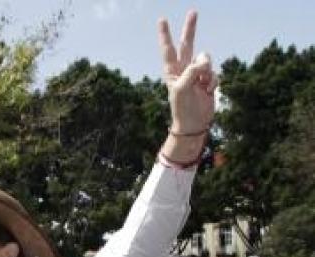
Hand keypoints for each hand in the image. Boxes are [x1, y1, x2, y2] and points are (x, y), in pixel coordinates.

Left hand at [159, 11, 215, 133]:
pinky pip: (215, 73)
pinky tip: (207, 92)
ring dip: (207, 72)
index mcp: (172, 71)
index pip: (168, 49)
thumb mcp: (183, 89)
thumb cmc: (183, 108)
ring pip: (206, 59)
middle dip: (190, 29)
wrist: (194, 123)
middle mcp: (184, 69)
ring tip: (201, 86)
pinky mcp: (208, 80)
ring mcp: (197, 74)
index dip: (165, 35)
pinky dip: (213, 81)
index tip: (162, 20)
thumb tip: (205, 60)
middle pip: (188, 44)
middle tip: (193, 12)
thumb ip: (192, 71)